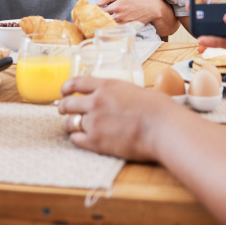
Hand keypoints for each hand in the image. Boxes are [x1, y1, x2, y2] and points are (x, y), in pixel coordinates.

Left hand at [58, 76, 178, 160]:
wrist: (162, 127)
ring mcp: (94, 122)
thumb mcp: (135, 91)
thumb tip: (119, 100)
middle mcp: (96, 102)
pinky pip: (76, 140)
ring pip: (69, 123)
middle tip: (64, 111)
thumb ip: (120, 94)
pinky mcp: (96, 142)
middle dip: (63, 107)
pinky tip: (83, 139)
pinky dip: (77, 139)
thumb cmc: (158, 109)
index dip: (66, 87)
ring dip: (71, 125)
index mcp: (106, 86)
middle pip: (67, 103)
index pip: (76, 82)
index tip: (64, 92)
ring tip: (75, 127)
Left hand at [97, 0, 161, 24]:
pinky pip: (116, 29)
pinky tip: (111, 25)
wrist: (151, 7)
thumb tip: (97, 3)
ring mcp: (123, 23)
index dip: (96, 11)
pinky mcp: (127, 28)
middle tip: (96, 17)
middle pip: (103, 19)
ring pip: (109, 25)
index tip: (93, 11)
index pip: (100, 11)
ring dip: (105, 23)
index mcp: (116, 6)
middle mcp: (118, 16)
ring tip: (103, 21)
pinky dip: (112, 27)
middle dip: (99, 18)